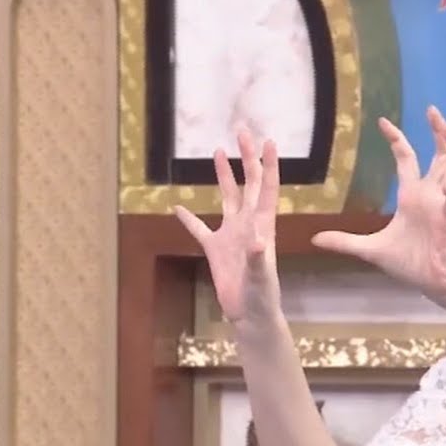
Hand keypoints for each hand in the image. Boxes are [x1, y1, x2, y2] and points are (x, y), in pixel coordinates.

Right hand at [175, 128, 282, 327]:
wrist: (251, 314)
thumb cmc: (262, 296)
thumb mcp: (261, 278)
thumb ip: (258, 260)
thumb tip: (257, 241)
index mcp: (262, 226)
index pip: (267, 188)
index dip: (268, 164)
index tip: (267, 140)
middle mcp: (248, 224)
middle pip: (248, 183)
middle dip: (246, 157)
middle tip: (242, 130)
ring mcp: (231, 234)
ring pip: (227, 197)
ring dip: (223, 175)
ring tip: (218, 151)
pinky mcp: (215, 249)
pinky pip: (199, 229)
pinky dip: (188, 218)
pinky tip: (177, 207)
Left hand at [312, 106, 445, 303]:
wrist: (433, 284)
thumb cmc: (409, 264)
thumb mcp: (370, 250)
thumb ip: (344, 242)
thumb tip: (314, 239)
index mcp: (411, 196)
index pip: (407, 159)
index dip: (397, 139)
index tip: (383, 121)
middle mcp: (429, 195)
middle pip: (439, 155)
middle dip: (438, 132)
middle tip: (432, 110)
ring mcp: (442, 206)